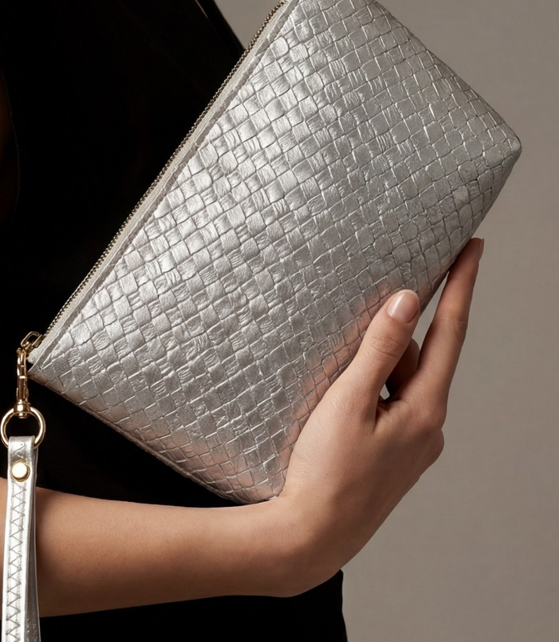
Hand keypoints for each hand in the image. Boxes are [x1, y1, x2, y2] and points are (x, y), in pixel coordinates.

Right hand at [267, 237, 483, 594]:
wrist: (310, 535)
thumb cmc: (325, 472)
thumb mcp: (348, 402)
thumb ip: (378, 349)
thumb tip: (407, 301)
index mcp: (425, 410)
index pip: (450, 333)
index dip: (461, 286)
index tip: (474, 248)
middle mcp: (428, 427)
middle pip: (417, 358)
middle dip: (393, 336)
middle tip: (360, 324)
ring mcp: (411, 443)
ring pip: (399, 383)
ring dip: (375, 367)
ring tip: (334, 380)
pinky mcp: (392, 454)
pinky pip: (388, 405)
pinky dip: (370, 390)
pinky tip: (338, 399)